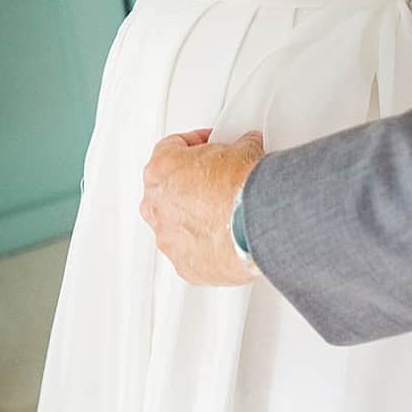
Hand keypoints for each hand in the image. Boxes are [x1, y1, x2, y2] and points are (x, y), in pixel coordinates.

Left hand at [140, 127, 264, 285]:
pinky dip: (206, 247)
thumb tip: (248, 148)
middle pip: (166, 191)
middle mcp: (156, 206)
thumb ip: (237, 148)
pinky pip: (191, 254)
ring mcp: (168, 239)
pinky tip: (227, 239)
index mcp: (161, 170)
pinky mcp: (185, 266)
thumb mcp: (243, 150)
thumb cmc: (240, 187)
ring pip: (175, 227)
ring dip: (195, 219)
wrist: (256, 222)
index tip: (208, 146)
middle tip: (215, 180)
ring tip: (223, 213)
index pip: (170, 149)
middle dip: (189, 185)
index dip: (194, 145)